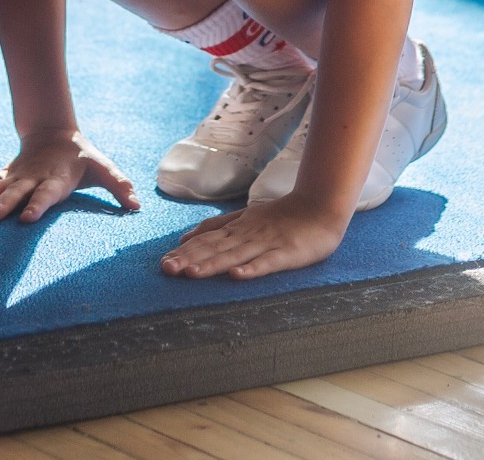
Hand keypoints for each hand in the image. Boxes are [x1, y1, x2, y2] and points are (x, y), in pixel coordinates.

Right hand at [0, 128, 137, 223]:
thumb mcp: (103, 168)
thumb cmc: (82, 157)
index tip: (28, 219)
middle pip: (15, 194)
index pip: (46, 194)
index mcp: (55, 178)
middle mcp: (31, 178)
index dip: (37, 205)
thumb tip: (138, 205)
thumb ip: (119, 186)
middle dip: (2, 207)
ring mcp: (13, 178)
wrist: (55, 133)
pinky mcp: (1, 178)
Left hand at [160, 193, 348, 279]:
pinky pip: (268, 262)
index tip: (163, 263)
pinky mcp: (287, 253)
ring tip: (191, 274)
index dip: (185, 252)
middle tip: (167, 270)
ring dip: (212, 265)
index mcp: (237, 228)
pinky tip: (237, 276)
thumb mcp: (245, 217)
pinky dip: (252, 269)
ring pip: (235, 255)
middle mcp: (247, 235)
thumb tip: (185, 237)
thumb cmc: (282, 216)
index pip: (206, 241)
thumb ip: (217, 226)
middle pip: (215, 248)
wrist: (320, 207)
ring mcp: (267, 243)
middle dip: (190, 259)